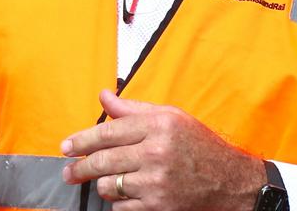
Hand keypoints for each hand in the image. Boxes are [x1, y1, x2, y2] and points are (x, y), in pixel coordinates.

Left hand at [61, 90, 265, 209]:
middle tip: (69, 172)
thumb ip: (134, 109)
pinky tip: (127, 194)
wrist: (229, 181)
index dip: (82, 140)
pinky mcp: (158, 206)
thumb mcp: (171, 117)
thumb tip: (104, 97)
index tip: (66, 147)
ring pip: (109, 185)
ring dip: (103, 184)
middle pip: (103, 160)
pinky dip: (119, 202)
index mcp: (159, 125)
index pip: (109, 132)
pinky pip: (122, 206)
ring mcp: (157, 182)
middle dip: (79, 168)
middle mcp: (157, 152)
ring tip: (105, 181)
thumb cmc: (199, 146)